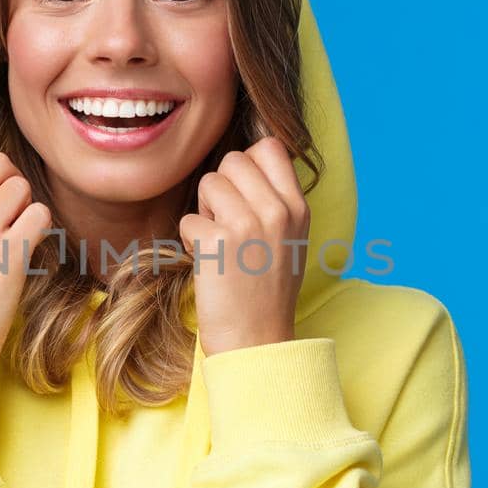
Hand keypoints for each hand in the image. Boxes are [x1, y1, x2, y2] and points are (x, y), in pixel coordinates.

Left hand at [179, 137, 310, 356]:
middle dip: (222, 188)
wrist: (257, 341)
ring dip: (205, 212)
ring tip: (219, 244)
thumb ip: (276, 199)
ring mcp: (249, 225)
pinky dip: (190, 240)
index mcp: (298, 207)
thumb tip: (251, 157)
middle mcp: (278, 210)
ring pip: (209, 183)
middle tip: (227, 224)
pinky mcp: (218, 242)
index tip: (243, 194)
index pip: (270, 147)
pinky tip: (207, 263)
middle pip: (233, 160)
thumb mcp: (290, 238)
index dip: (248, 164)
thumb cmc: (267, 291)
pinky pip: (189, 218)